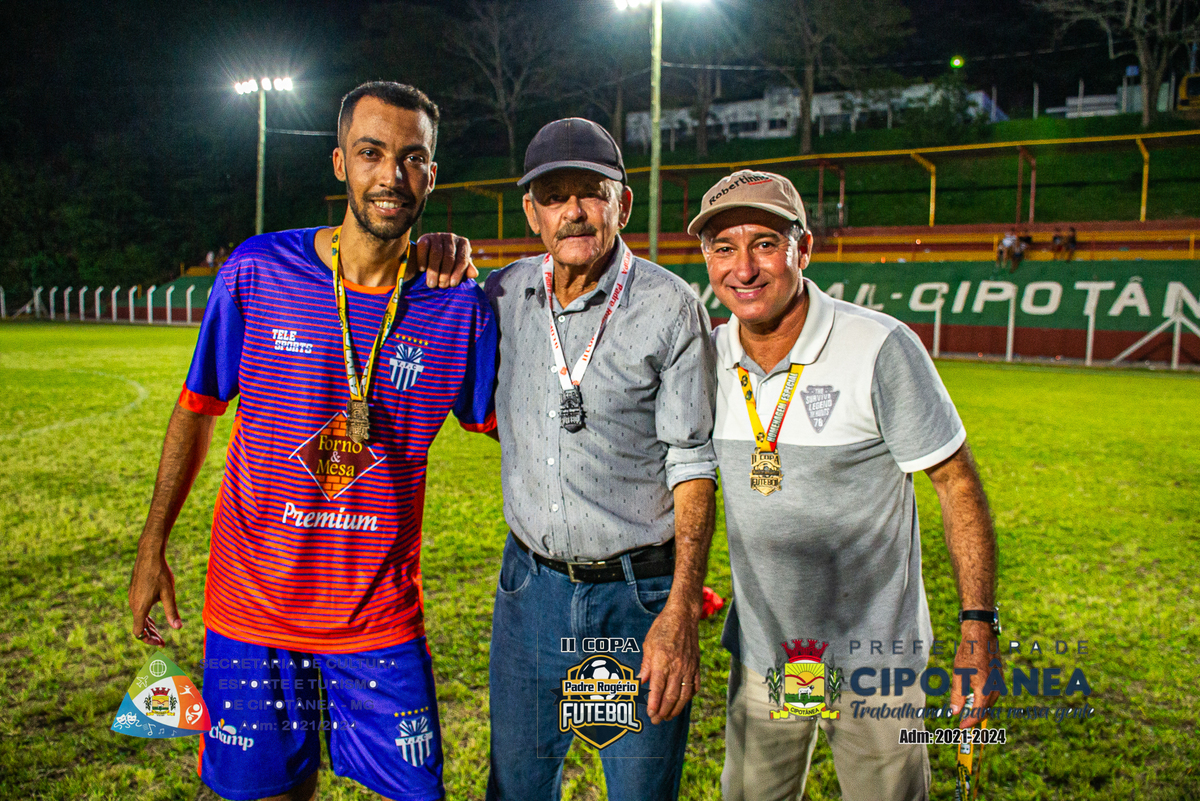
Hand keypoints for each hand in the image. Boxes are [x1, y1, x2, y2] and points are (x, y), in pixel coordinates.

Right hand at [128, 550, 181, 646]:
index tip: (160, 642)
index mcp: (140, 607)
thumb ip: (172, 611)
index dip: (148, 640)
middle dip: (150, 635)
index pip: (139, 632)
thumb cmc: (160, 573)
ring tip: (159, 633)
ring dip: (148, 626)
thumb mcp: (168, 593)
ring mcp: (132, 598)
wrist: (148, 555)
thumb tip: (178, 628)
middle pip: (138, 627)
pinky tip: (153, 618)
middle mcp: (133, 604)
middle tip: (162, 641)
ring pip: (138, 618)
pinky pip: (138, 610)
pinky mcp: (133, 592)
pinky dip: (145, 617)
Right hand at [413, 232, 476, 288]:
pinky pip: (423, 248)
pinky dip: (422, 259)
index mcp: (464, 243)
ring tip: (432, 284)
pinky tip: (422, 270)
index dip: (458, 272)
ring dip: (433, 270)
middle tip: (442, 286)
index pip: (463, 258)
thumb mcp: (459, 266)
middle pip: (449, 257)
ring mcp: (437, 236)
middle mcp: (451, 237)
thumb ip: (466, 270)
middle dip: (445, 273)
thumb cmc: (450, 264)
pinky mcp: (424, 237)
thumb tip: (474, 274)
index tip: (453, 284)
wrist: (431, 254)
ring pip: (436, 253)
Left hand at [637, 602, 699, 724]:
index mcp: (662, 661)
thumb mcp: (648, 644)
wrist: (683, 616)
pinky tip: (683, 702)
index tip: (649, 714)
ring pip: (684, 694)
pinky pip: (695, 685)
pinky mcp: (696, 665)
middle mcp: (677, 666)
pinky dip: (689, 696)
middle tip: (656, 720)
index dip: (654, 704)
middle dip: (663, 711)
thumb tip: (639, 682)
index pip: (658, 688)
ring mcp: (689, 667)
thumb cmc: (662, 628)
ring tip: (668, 716)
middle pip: (671, 695)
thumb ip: (645, 665)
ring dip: (676, 708)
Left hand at [950, 620, 999, 727]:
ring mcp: (1000, 682)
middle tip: (962, 719)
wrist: (981, 635)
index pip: (979, 713)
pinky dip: (984, 697)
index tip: (961, 727)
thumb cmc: (968, 653)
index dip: (970, 722)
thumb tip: (955, 712)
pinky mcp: (1000, 677)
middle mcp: (996, 688)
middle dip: (974, 716)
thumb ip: (957, 695)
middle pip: (986, 709)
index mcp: (985, 689)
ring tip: (967, 709)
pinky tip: (974, 695)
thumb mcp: (958, 675)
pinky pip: (993, 692)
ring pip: (990, 701)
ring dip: (979, 707)